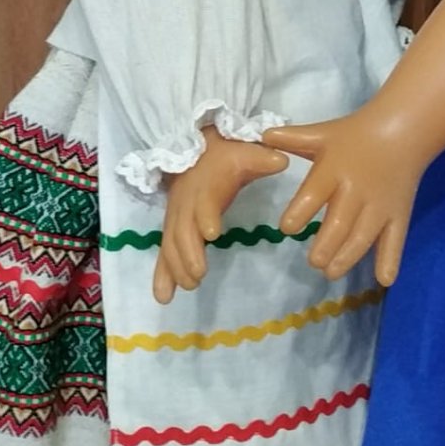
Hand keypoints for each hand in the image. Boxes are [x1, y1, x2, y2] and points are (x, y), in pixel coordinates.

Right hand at [152, 129, 287, 303]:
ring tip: (190, 286)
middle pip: (183, 230)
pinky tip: (164, 297)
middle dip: (189, 252)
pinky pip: (164, 251)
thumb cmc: (227, 154)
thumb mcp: (246, 152)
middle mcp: (187, 204)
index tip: (212, 234)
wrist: (199, 148)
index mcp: (206, 186)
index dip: (206, 216)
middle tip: (199, 274)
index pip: (204, 202)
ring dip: (176, 266)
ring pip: (172, 244)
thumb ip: (263, 159)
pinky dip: (162, 273)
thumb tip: (282, 161)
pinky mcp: (173, 227)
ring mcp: (177, 217)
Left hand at [263, 110, 424, 286]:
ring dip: (347, 257)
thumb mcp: (323, 134)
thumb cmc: (355, 134)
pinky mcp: (398, 214)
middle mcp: (357, 190)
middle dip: (326, 245)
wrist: (402, 130)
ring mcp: (380, 204)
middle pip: (340, 222)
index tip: (286, 228)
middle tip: (314, 261)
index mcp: (334, 169)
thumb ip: (293, 139)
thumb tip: (262, 136)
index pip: (315, 192)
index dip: (300, 210)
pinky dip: (390, 259)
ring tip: (331, 272)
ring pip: (363, 236)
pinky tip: (384, 280)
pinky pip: (395, 239)